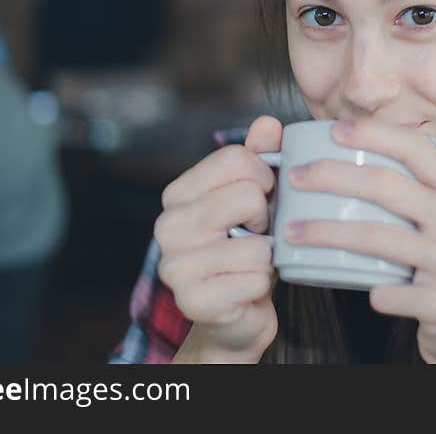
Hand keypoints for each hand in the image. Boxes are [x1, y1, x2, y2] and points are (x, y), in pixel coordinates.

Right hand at [155, 115, 281, 361]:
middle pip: (248, 195)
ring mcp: (175, 265)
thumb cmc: (246, 248)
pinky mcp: (193, 301)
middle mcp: (167, 225)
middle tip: (255, 235)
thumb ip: (260, 159)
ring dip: (266, 257)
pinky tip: (245, 288)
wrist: (235, 313)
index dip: (264, 178)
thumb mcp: (255, 199)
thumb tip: (268, 123)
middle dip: (267, 218)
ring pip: (257, 243)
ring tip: (249, 263)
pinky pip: (256, 278)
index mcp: (178, 194)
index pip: (236, 158)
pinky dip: (261, 284)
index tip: (262, 199)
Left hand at [283, 118, 435, 362]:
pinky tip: (344, 284)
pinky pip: (391, 291)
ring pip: (379, 237)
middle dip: (333, 176)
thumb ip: (412, 188)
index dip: (375, 134)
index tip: (333, 131)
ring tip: (291, 231)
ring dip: (327, 232)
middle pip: (387, 186)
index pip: (417, 148)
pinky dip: (366, 289)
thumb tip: (354, 153)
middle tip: (295, 177)